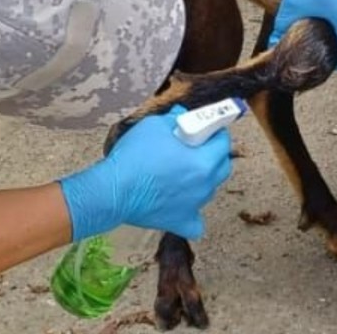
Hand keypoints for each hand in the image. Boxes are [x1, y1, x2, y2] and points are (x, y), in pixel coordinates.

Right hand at [59, 106, 232, 240]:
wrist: (113, 189)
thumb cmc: (134, 155)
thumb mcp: (155, 125)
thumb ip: (174, 120)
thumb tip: (182, 115)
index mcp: (204, 161)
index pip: (223, 143)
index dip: (216, 132)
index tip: (207, 129)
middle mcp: (205, 185)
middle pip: (222, 167)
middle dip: (214, 154)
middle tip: (196, 147)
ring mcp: (195, 206)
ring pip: (209, 190)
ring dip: (202, 179)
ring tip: (182, 172)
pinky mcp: (180, 222)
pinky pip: (196, 222)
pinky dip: (192, 214)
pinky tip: (182, 205)